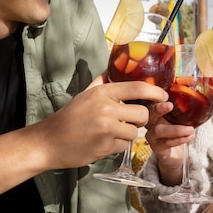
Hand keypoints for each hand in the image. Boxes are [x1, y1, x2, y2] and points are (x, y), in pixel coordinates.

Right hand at [38, 80, 167, 168]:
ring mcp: (107, 129)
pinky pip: (125, 146)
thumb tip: (115, 66)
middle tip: (128, 120)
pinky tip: (103, 142)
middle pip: (142, 114)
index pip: (138, 88)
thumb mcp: (85, 94)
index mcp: (102, 92)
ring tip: (110, 132)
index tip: (163, 96)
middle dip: (140, 119)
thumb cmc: (69, 117)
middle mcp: (106, 109)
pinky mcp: (106, 147)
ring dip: (127, 134)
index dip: (155, 92)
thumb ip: (102, 81)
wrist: (49, 141)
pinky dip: (117, 146)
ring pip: (135, 132)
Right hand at [145, 102, 194, 184]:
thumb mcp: (182, 120)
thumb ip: (186, 111)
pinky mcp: (157, 148)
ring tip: (191, 129)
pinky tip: (189, 137)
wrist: (176, 155)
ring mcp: (152, 136)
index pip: (153, 102)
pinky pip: (166, 143)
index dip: (157, 98)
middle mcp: (151, 123)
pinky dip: (179, 139)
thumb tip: (202, 99)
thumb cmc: (178, 134)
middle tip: (170, 105)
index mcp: (157, 113)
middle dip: (159, 108)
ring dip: (176, 129)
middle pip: (149, 113)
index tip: (166, 95)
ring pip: (159, 130)